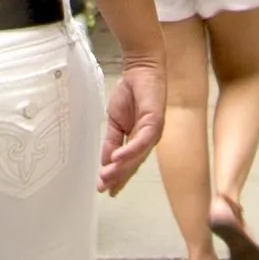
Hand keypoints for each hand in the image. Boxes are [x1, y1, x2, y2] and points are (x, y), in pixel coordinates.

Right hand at [94, 61, 162, 193]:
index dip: (118, 178)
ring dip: (121, 168)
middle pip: (133, 164)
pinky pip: (141, 141)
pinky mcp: (155, 122)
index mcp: (139, 141)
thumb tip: (104, 162)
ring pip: (137, 156)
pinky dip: (129, 151)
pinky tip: (116, 158)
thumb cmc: (130, 93)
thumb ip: (111, 142)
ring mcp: (153, 132)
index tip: (105, 190)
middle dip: (118, 177)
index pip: (128, 164)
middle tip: (103, 187)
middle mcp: (148, 140)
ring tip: (107, 176)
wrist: (140, 70)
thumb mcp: (115, 122)